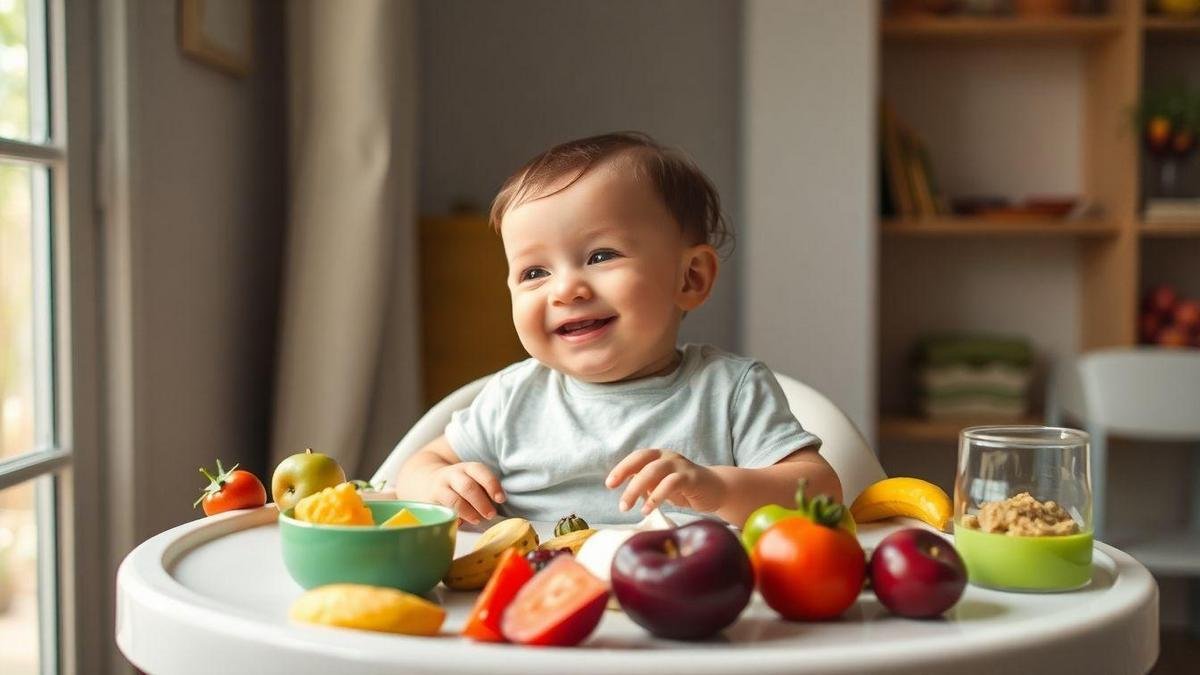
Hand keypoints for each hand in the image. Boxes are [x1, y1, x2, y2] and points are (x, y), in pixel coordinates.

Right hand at [429, 462, 504, 524]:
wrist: (427, 480)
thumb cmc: (459, 486)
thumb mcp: (471, 481)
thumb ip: (483, 492)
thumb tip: (494, 512)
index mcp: (468, 468)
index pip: (480, 471)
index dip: (492, 485)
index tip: (501, 499)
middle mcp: (454, 475)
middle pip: (468, 486)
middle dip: (481, 502)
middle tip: (491, 514)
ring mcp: (442, 487)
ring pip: (455, 499)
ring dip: (468, 512)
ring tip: (478, 520)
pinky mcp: (433, 500)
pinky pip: (444, 510)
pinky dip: (454, 518)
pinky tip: (461, 523)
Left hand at [605, 449, 726, 514]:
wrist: (717, 490)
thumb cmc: (685, 489)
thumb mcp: (661, 486)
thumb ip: (646, 486)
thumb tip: (626, 494)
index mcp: (659, 457)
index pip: (636, 457)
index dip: (622, 468)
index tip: (609, 484)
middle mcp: (668, 457)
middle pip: (642, 462)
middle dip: (626, 480)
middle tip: (619, 502)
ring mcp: (680, 465)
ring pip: (653, 471)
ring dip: (636, 489)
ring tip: (627, 508)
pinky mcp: (692, 477)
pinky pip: (671, 483)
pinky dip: (656, 496)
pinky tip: (647, 509)